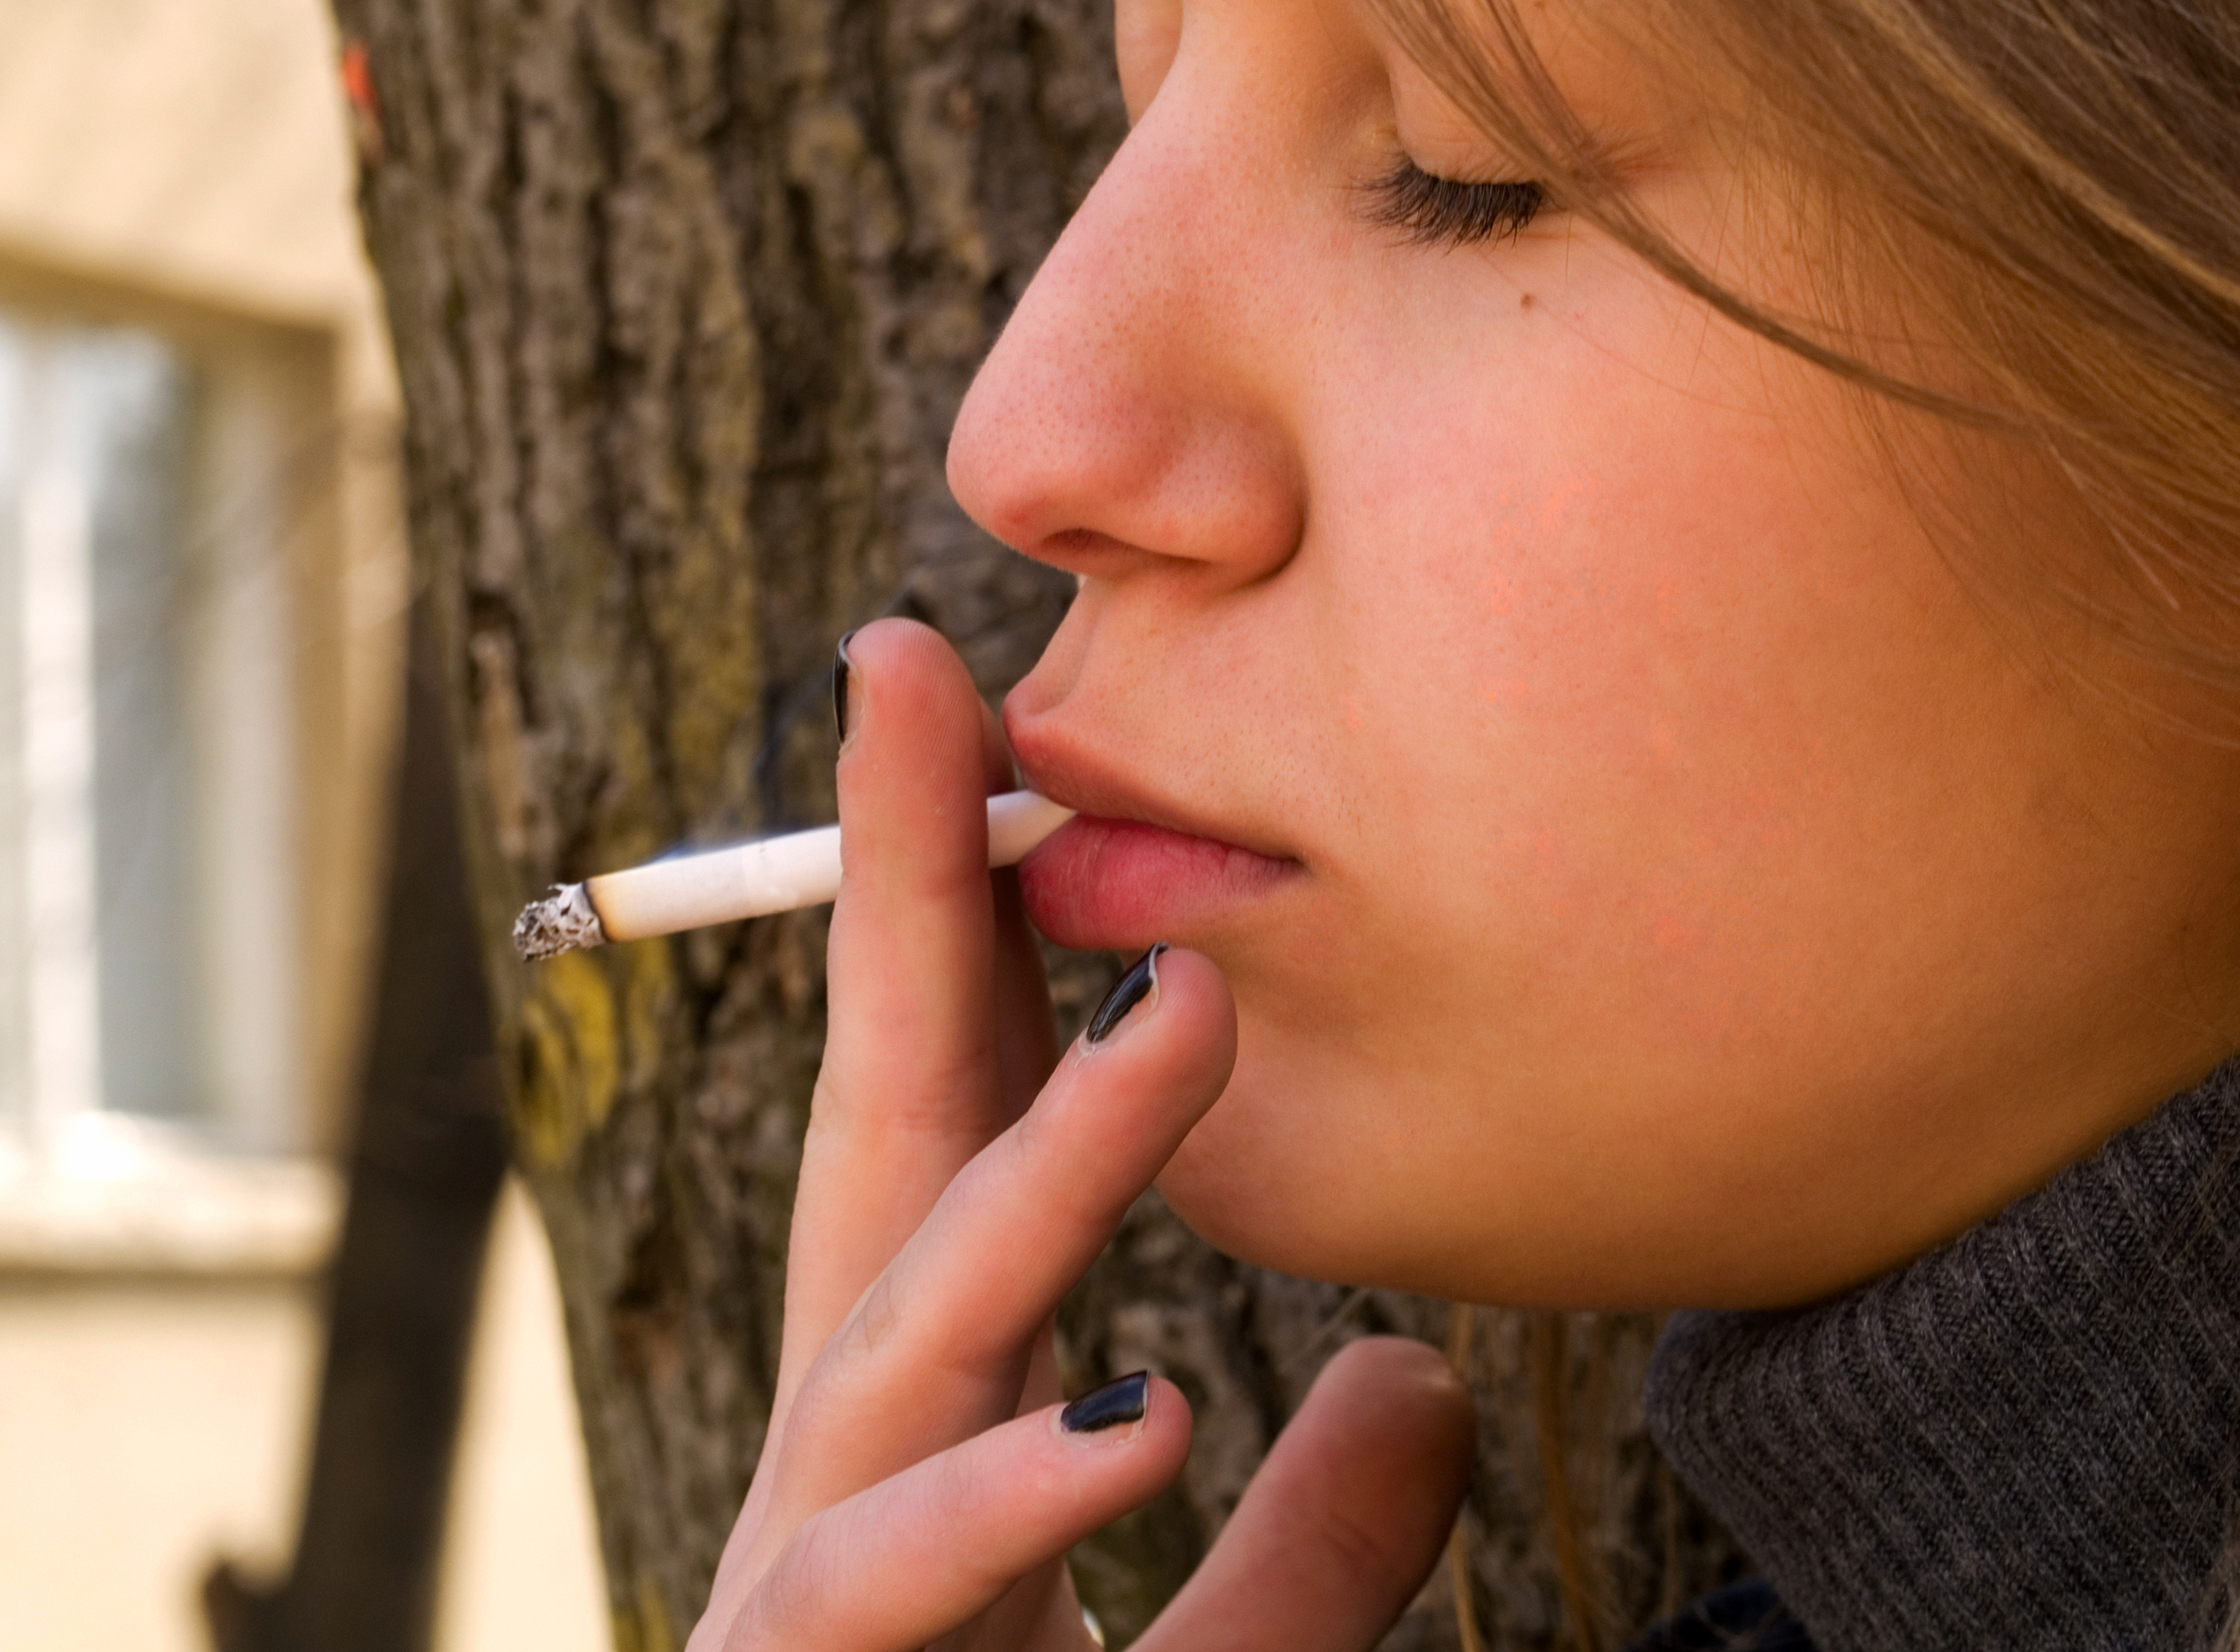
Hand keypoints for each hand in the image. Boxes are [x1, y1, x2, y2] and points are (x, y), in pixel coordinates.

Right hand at [688, 620, 1474, 1651]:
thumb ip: (1316, 1548)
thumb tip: (1425, 1381)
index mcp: (939, 1415)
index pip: (950, 1118)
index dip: (957, 913)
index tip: (960, 709)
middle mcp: (856, 1461)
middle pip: (881, 1144)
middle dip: (894, 907)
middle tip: (923, 678)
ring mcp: (814, 1581)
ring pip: (907, 1337)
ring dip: (1042, 1173)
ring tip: (1185, 1021)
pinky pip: (893, 1588)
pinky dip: (1011, 1509)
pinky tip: (1140, 1414)